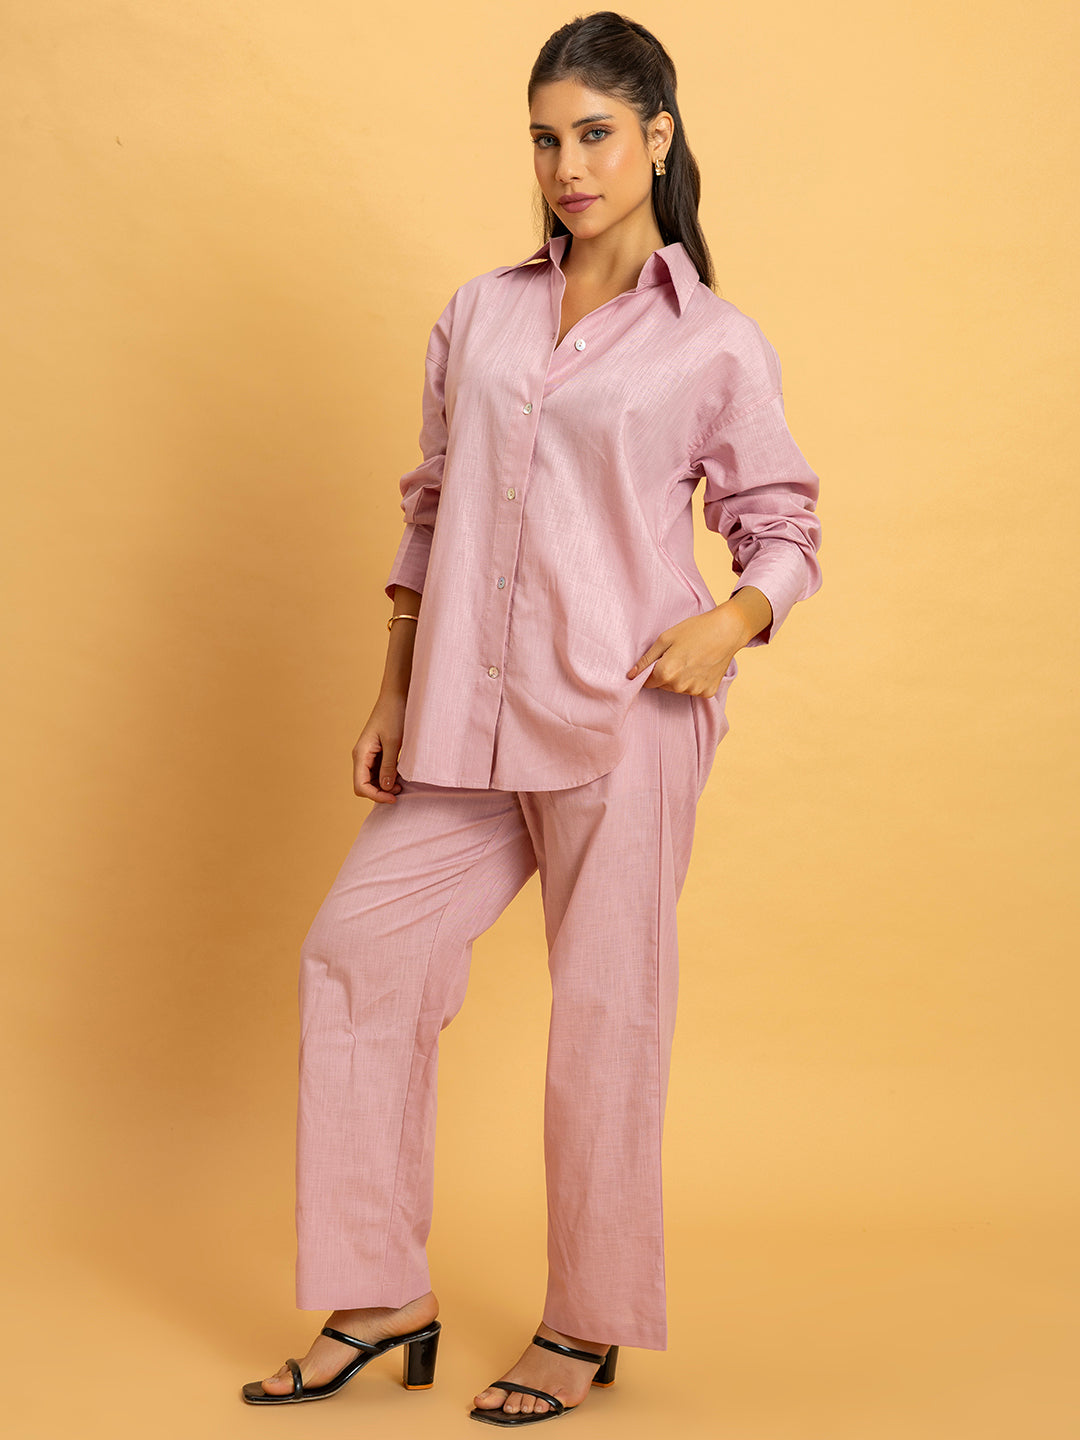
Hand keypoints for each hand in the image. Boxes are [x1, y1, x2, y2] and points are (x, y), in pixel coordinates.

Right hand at [353, 691, 407, 801]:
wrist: (396, 696)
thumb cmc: (395, 715)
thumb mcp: (394, 743)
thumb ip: (389, 767)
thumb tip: (385, 788)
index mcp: (361, 754)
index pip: (360, 786)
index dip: (376, 796)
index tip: (394, 797)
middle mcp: (361, 756)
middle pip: (364, 785)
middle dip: (381, 792)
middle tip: (401, 790)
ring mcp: (368, 755)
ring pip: (372, 780)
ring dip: (385, 785)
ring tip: (403, 782)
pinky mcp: (376, 752)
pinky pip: (378, 771)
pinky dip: (388, 776)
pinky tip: (401, 775)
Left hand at [626, 599, 757, 698]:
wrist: (727, 630)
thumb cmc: (695, 630)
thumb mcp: (665, 638)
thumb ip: (647, 659)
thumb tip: (631, 675)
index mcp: (666, 672)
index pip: (647, 682)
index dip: (650, 671)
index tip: (659, 660)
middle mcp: (679, 686)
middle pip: (663, 686)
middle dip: (665, 673)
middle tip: (678, 655)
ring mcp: (695, 690)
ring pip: (678, 688)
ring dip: (680, 678)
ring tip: (691, 658)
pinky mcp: (708, 692)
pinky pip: (693, 689)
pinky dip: (695, 680)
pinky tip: (701, 665)